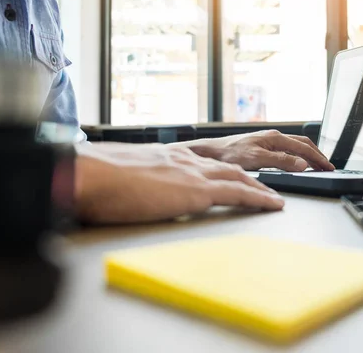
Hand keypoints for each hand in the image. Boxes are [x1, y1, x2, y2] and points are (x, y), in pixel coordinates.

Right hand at [74, 143, 283, 223]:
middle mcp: (184, 160)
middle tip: (265, 187)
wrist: (88, 175)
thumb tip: (129, 192)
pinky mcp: (195, 190)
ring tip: (274, 198)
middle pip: (228, 167)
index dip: (222, 171)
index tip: (233, 177)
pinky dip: (259, 198)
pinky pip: (238, 193)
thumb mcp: (119, 177)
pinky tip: (272, 204)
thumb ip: (133, 181)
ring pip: (239, 177)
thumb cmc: (94, 179)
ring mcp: (191, 172)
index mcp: (166, 157)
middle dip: (249, 177)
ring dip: (260, 188)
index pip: (205, 163)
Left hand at [180, 130, 334, 171]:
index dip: (318, 158)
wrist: (212, 152)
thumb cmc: (229, 154)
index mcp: (275, 137)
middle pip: (303, 144)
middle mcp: (273, 137)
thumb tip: (302, 163)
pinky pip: (287, 150)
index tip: (329, 167)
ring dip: (309, 155)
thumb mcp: (257, 159)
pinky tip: (297, 163)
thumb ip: (281, 161)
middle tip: (328, 167)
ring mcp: (268, 141)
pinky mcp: (263, 147)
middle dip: (317, 155)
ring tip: (317, 165)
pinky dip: (298, 156)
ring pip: (296, 146)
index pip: (304, 147)